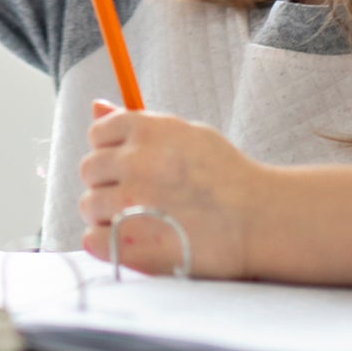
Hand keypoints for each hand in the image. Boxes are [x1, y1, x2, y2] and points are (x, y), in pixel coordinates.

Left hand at [78, 99, 265, 277]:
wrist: (262, 221)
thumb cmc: (226, 176)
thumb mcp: (186, 133)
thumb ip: (138, 122)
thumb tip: (96, 107)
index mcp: (146, 130)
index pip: (98, 134)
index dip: (113, 152)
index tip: (132, 168)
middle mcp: (134, 162)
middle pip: (89, 170)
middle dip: (108, 183)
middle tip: (139, 198)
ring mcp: (130, 202)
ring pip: (88, 205)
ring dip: (108, 214)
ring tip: (142, 221)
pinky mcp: (130, 242)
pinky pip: (92, 240)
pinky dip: (107, 244)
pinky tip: (132, 242)